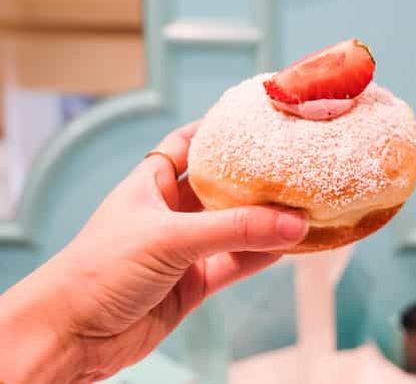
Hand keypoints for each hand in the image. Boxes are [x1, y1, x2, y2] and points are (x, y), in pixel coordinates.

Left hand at [0, 122, 308, 381]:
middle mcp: (168, 213)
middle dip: (254, 180)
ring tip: (302, 209)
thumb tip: (292, 223)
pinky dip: (260, 257)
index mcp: (150, 185)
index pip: (185, 145)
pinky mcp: (193, 284)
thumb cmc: (96, 271)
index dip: (216, 132)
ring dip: (264, 223)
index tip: (252, 120)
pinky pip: (235, 264)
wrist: (71, 336)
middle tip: (291, 166)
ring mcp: (183, 249)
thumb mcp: (168, 238)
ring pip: (233, 229)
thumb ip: (234, 230)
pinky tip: (287, 246)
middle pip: (219, 188)